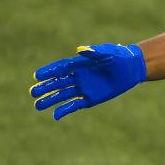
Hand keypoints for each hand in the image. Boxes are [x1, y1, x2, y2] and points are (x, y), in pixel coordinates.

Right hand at [30, 43, 146, 119]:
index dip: (48, 72)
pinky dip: (65, 110)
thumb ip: (94, 52)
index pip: (60, 69)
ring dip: (50, 100)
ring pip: (63, 95)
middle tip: (32, 92)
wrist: (132, 69)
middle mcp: (79, 77)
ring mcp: (84, 88)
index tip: (36, 76)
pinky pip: (75, 105)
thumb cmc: (119, 57)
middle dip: (46, 87)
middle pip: (58, 83)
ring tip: (37, 105)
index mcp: (80, 64)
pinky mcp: (90, 98)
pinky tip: (55, 115)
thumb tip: (80, 49)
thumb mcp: (107, 53)